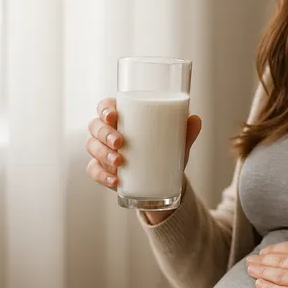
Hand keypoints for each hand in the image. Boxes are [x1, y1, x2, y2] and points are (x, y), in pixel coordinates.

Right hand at [85, 98, 201, 189]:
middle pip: (94, 126)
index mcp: (123, 117)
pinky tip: (114, 180)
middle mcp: (107, 131)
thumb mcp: (177, 141)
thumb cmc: (165, 149)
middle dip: (104, 134)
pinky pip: (93, 171)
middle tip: (120, 142)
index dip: (104, 109)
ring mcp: (102, 151)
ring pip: (91, 147)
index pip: (105, 106)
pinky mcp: (102, 170)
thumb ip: (186, 130)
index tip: (113, 116)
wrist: (164, 178)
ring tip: (120, 162)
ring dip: (103, 154)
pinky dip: (102, 176)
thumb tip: (195, 119)